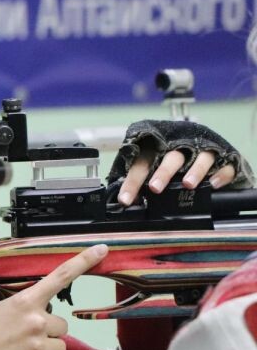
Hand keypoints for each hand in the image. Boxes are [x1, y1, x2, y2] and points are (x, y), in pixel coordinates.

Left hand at [117, 149, 236, 205]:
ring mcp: (204, 151)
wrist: (206, 147)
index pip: (142, 164)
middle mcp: (181, 147)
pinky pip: (224, 165)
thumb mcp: (155, 167)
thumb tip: (130, 202)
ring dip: (194, 170)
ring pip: (200, 157)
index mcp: (159, 149)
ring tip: (188, 184)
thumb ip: (143, 182)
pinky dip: (220, 174)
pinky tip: (213, 184)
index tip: (125, 199)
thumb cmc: (173, 161)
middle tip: (154, 188)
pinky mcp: (225, 158)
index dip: (132, 181)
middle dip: (162, 172)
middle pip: (171, 157)